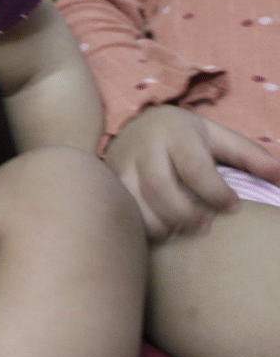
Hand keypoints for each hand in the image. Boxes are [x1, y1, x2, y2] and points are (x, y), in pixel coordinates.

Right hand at [105, 105, 279, 238]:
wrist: (134, 124)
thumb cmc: (183, 135)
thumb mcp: (216, 135)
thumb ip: (248, 155)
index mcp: (175, 132)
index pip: (195, 167)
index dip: (216, 193)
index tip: (233, 206)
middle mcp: (144, 147)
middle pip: (162, 188)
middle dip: (187, 214)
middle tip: (205, 226)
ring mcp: (121, 164)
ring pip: (137, 203)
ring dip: (162, 225)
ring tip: (181, 232)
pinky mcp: (109, 180)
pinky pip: (123, 210)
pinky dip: (142, 226)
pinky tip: (160, 230)